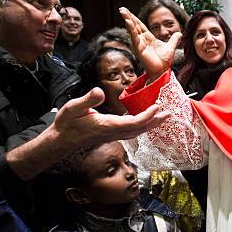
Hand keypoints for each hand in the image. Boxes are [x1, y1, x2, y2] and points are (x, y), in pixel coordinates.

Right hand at [6, 88, 167, 179]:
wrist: (62, 140)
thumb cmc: (67, 124)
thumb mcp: (73, 108)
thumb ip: (87, 100)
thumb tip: (99, 91)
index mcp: (108, 125)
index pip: (133, 122)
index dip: (147, 116)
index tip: (157, 107)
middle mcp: (114, 132)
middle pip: (140, 128)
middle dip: (155, 121)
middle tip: (170, 114)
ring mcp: (114, 135)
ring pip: (138, 131)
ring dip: (151, 124)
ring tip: (163, 116)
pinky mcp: (112, 134)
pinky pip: (132, 131)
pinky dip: (142, 125)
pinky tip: (146, 120)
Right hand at [119, 7, 181, 81]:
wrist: (162, 70)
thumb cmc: (164, 61)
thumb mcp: (171, 47)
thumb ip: (174, 39)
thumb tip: (179, 33)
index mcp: (148, 38)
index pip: (140, 26)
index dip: (135, 19)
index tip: (128, 12)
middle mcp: (142, 40)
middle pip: (134, 25)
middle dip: (128, 17)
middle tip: (121, 9)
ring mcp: (139, 44)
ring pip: (132, 29)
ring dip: (127, 20)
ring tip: (122, 11)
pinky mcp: (139, 48)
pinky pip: (134, 37)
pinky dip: (131, 29)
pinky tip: (128, 21)